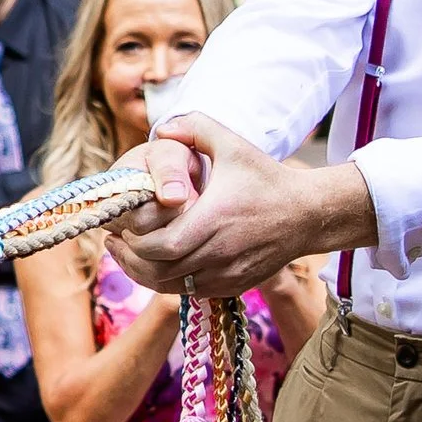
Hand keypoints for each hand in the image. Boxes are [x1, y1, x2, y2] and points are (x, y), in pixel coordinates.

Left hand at [109, 113, 375, 297]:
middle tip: (115, 241)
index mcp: (214, 220)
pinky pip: (190, 293)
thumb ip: (195, 129)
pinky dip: (167, 283)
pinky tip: (155, 265)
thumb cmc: (266, 178)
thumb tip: (159, 129)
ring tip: (126, 254)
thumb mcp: (233, 144)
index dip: (134, 241)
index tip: (121, 226)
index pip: (161, 246)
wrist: (307, 214)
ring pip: (172, 287)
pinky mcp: (233, 285)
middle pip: (160, 270)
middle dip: (131, 258)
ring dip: (143, 274)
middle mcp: (220, 253)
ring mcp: (227, 273)